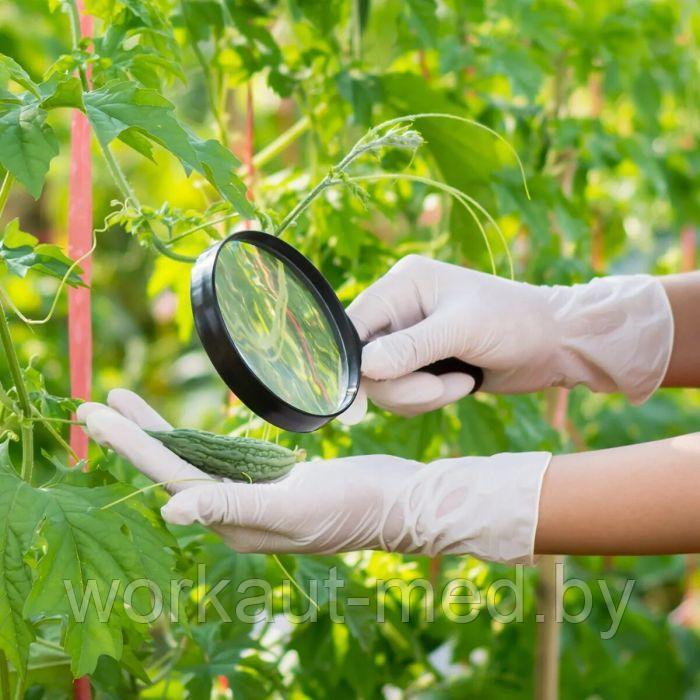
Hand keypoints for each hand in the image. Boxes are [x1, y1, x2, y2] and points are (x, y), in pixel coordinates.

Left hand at [78, 389, 550, 563]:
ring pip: (195, 462)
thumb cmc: (355, 503)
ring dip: (163, 434)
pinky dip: (200, 440)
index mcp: (236, 520)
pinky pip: (223, 459)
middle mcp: (238, 513)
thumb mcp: (295, 505)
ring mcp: (256, 498)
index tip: (95, 411)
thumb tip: (169, 508)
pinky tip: (192, 429)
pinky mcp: (274, 483)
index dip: (132, 443)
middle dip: (136, 435)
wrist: (402, 501)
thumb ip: (232, 505)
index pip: (170, 477)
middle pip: (174, 468)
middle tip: (100, 401)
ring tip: (133, 406)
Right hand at [345, 255, 672, 416]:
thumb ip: (412, 347)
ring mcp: (411, 339)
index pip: (355, 324)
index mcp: (404, 285)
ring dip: (421, 394)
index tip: (360, 399)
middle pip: (367, 362)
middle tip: (437, 389)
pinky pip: (404, 394)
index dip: (353, 361)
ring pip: (384, 384)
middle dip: (402, 384)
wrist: (554, 343)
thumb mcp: (463, 329)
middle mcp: (401, 310)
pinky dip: (430, 398)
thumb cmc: (514, 322)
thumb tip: (364, 366)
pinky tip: (463, 384)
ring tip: (460, 383)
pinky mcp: (423, 365)